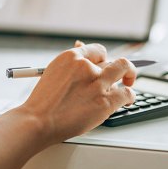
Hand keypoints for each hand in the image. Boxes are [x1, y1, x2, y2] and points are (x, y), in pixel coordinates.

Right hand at [18, 42, 136, 143]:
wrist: (37, 121)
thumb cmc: (43, 101)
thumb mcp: (53, 72)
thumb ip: (71, 63)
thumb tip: (82, 47)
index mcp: (71, 57)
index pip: (98, 51)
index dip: (104, 59)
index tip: (106, 65)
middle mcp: (86, 67)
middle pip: (112, 59)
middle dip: (118, 67)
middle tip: (121, 74)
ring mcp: (97, 83)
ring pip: (124, 69)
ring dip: (129, 76)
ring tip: (128, 82)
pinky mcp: (105, 101)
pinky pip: (127, 93)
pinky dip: (130, 96)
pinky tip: (127, 100)